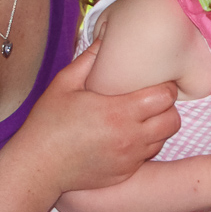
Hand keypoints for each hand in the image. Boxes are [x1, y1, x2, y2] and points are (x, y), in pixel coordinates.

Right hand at [11, 37, 180, 196]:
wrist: (37, 167)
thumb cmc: (48, 123)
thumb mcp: (65, 84)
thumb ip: (89, 59)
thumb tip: (105, 38)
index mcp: (119, 112)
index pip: (166, 97)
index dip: (166, 87)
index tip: (155, 83)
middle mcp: (130, 137)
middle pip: (173, 120)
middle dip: (168, 108)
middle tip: (152, 101)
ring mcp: (130, 158)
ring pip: (163, 139)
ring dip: (158, 127)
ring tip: (140, 119)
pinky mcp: (126, 173)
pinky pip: (148, 156)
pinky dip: (144, 145)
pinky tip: (127, 137)